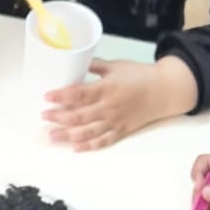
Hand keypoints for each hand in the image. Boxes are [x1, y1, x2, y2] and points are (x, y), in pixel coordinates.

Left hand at [44, 56, 198, 151]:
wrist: (165, 90)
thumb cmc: (141, 75)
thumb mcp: (116, 65)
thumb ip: (95, 65)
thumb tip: (76, 61)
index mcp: (107, 88)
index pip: (79, 94)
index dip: (61, 96)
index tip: (47, 96)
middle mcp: (109, 107)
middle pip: (79, 115)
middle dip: (58, 117)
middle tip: (44, 116)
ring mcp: (115, 121)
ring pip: (88, 131)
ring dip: (67, 135)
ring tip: (52, 136)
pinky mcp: (122, 130)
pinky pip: (103, 141)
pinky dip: (89, 145)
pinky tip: (75, 147)